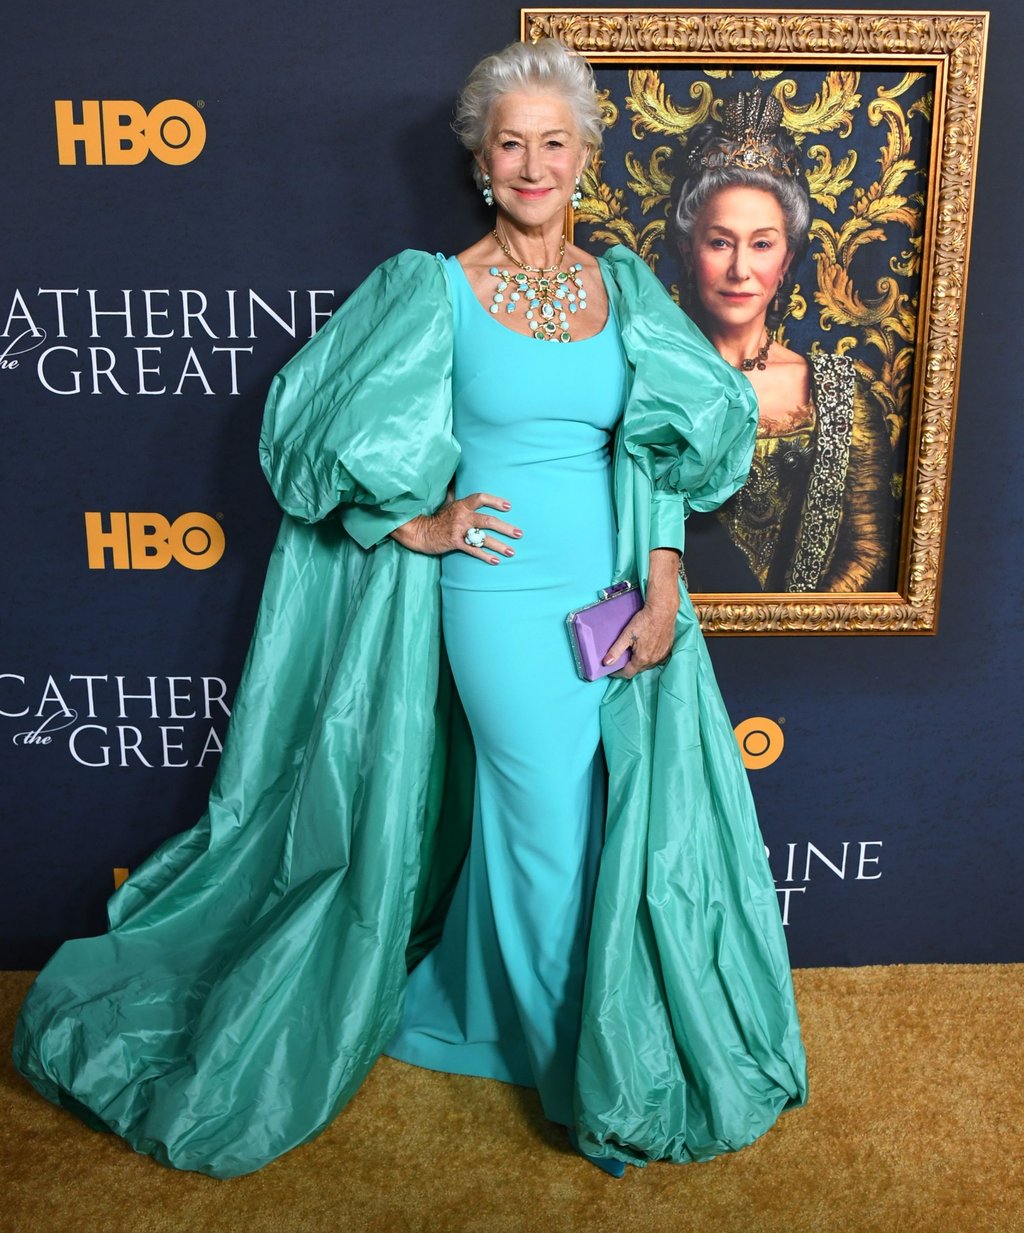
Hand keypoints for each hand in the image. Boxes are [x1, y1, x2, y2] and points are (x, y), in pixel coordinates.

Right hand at [390, 491, 521, 563]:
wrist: (420, 531)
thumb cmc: (437, 517)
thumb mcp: (447, 502)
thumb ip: (457, 493)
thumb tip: (458, 478)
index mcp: (462, 505)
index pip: (481, 498)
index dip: (495, 501)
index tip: (508, 506)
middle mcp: (462, 516)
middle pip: (488, 521)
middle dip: (506, 528)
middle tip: (519, 534)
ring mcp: (459, 530)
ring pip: (483, 538)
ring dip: (499, 545)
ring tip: (512, 552)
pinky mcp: (455, 543)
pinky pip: (473, 550)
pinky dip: (485, 556)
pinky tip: (496, 561)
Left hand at [604, 549, 680, 677]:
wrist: (663, 611)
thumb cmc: (644, 621)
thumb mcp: (626, 635)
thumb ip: (616, 650)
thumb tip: (606, 663)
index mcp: (641, 659)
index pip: (628, 673)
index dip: (618, 673)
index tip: (612, 671)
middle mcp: (653, 661)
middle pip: (638, 669)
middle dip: (629, 667)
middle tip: (622, 660)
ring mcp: (662, 656)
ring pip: (648, 665)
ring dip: (640, 663)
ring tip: (633, 655)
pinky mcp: (668, 650)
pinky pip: (657, 659)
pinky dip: (650, 657)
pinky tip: (647, 650)